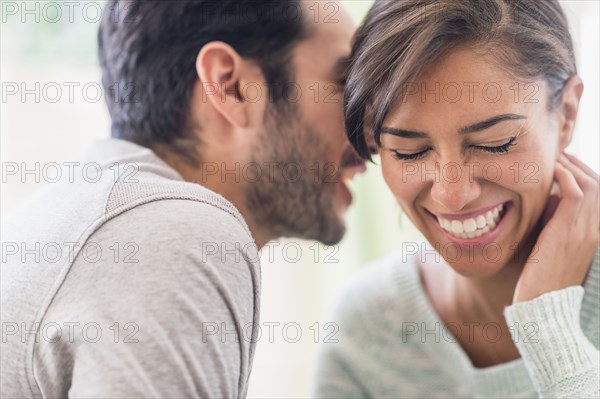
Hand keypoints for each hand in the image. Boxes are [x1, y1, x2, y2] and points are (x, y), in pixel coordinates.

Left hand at [513, 153, 598, 302]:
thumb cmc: (540, 278)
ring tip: (553, 157)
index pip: (597, 194)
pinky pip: (575, 193)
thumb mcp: (552, 244)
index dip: (582, 175)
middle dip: (579, 165)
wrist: (541, 304)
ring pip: (590, 184)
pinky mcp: (570, 230)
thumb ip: (555, 222)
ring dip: (571, 166)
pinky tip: (550, 171)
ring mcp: (586, 229)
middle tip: (559, 154)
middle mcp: (595, 229)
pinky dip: (564, 176)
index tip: (564, 164)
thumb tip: (549, 199)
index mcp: (593, 233)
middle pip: (597, 184)